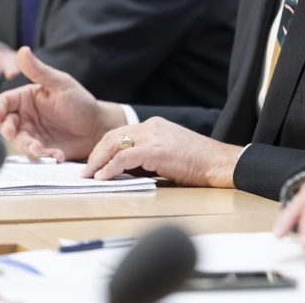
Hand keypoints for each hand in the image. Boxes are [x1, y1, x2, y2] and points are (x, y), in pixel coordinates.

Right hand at [0, 47, 124, 161]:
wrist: (97, 126)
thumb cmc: (79, 101)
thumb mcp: (60, 84)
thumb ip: (39, 71)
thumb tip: (22, 50)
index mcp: (25, 98)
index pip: (3, 102)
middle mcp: (24, 117)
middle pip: (5, 125)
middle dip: (7, 130)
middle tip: (12, 133)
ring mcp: (32, 135)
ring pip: (19, 143)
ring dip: (26, 147)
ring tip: (40, 149)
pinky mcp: (41, 150)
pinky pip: (35, 156)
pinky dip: (44, 157)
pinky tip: (57, 155)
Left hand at [82, 116, 242, 187]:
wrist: (219, 162)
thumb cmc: (199, 164)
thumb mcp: (170, 155)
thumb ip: (148, 157)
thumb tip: (126, 170)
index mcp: (155, 125)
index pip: (121, 133)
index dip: (103, 148)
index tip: (94, 162)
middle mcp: (151, 126)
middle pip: (112, 136)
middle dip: (95, 154)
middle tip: (85, 170)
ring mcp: (153, 136)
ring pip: (114, 144)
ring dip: (97, 161)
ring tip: (88, 175)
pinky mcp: (154, 150)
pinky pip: (123, 158)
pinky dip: (109, 168)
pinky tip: (102, 177)